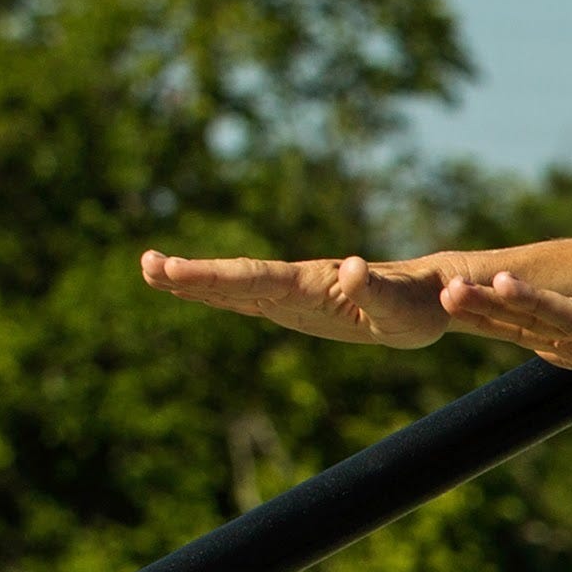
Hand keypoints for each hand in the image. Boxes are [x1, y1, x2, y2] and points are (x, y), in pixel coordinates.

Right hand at [141, 249, 451, 348]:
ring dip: (193, 280)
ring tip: (149, 269)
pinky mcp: (294, 306)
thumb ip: (375, 290)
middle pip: (234, 277)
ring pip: (233, 286)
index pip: (252, 278)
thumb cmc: (418, 306)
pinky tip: (186, 290)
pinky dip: (214, 293)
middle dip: (190, 275)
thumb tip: (354, 268)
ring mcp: (291, 294)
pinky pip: (246, 299)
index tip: (170, 268)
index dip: (210, 276)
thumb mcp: (400, 307)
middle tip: (145, 264)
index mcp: (312, 283)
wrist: (426, 298)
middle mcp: (295, 284)